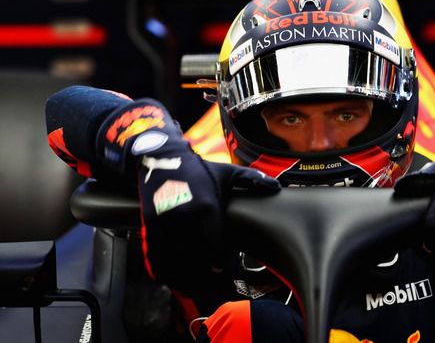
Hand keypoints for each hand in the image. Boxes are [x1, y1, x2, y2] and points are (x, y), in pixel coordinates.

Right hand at [96, 99, 279, 290]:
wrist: (161, 158)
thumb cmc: (198, 169)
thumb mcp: (226, 171)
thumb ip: (252, 179)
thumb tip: (276, 186)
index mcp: (206, 206)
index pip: (214, 244)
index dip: (219, 262)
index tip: (222, 270)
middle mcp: (184, 216)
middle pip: (193, 256)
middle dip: (200, 274)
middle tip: (207, 282)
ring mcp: (164, 220)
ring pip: (172, 258)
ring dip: (180, 276)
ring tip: (189, 286)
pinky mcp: (149, 223)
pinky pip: (154, 252)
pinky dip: (160, 268)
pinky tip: (168, 277)